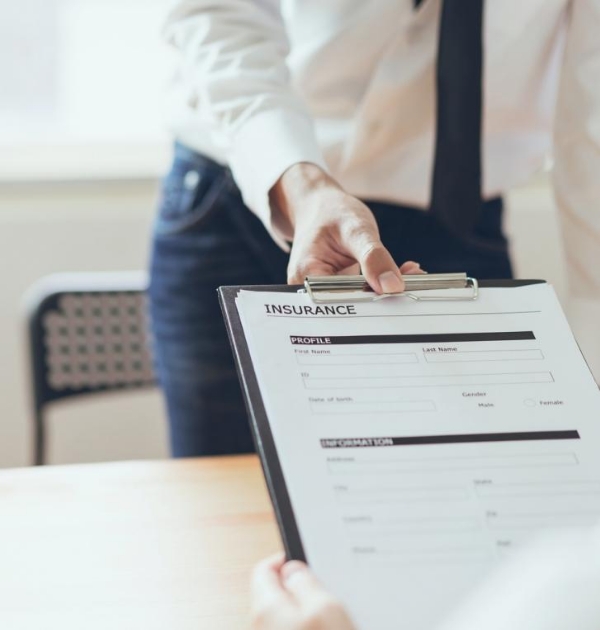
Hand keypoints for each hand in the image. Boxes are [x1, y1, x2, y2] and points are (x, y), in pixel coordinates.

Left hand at [251, 554, 356, 629]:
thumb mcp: (325, 608)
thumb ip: (305, 582)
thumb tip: (292, 569)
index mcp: (265, 609)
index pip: (264, 569)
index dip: (286, 559)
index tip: (307, 559)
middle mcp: (262, 626)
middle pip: (276, 592)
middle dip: (300, 586)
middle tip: (325, 591)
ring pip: (287, 613)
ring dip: (308, 609)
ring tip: (332, 616)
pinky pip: (294, 626)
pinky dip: (309, 624)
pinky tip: (329, 627)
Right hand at [270, 163, 423, 292]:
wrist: (322, 207)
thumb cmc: (332, 213)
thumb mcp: (355, 228)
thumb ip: (373, 257)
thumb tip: (392, 286)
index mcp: (307, 276)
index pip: (341, 301)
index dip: (371, 300)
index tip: (399, 289)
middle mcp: (312, 290)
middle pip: (350, 308)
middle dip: (383, 297)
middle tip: (413, 278)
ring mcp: (326, 292)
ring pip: (360, 304)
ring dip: (386, 292)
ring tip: (409, 273)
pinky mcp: (340, 292)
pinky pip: (364, 296)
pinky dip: (383, 286)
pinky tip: (400, 273)